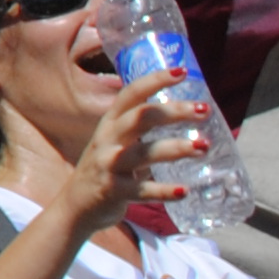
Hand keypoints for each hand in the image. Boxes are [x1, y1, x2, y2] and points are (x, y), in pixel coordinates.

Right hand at [64, 65, 209, 225]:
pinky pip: (141, 189)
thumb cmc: (105, 169)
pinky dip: (164, 190)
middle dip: (173, 111)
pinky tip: (184, 191)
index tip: (182, 72)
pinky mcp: (112, 190)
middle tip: (203, 110)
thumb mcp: (117, 142)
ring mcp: (108, 164)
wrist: (75, 207)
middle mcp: (107, 139)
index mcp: (110, 123)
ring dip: (176, 147)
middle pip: (141, 116)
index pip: (131, 94)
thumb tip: (182, 112)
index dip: (155, 80)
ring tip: (204, 147)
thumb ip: (141, 129)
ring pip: (144, 152)